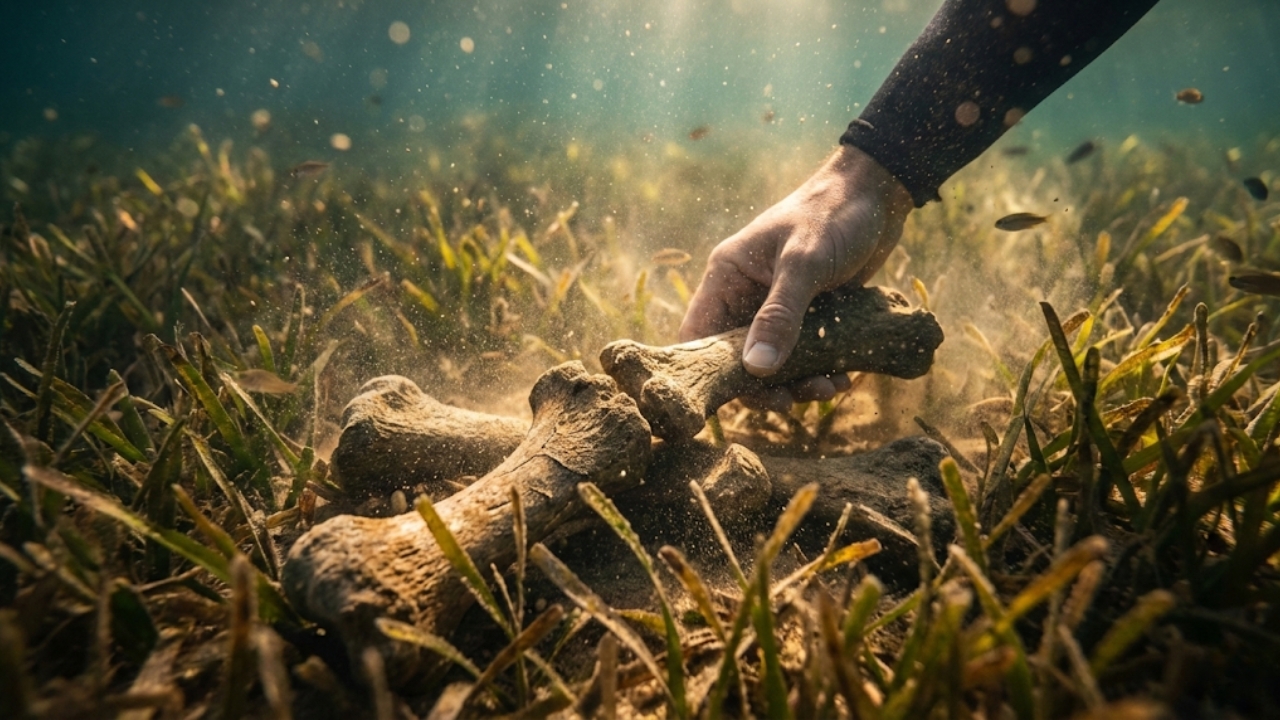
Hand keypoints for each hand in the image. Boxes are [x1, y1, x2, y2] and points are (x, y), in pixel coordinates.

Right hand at [679, 145, 912, 411]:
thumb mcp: (804, 263)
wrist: (877, 192)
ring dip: (798, 381)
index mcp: (727, 276)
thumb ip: (780, 315)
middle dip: (765, 385)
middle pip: (737, 358)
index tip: (736, 399)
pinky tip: (842, 376)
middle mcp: (745, 295)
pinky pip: (803, 354)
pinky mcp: (807, 314)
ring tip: (829, 386)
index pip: (698, 335)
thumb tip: (757, 369)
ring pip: (774, 362)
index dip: (710, 372)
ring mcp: (776, 306)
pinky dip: (819, 370)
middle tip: (794, 399)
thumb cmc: (833, 215)